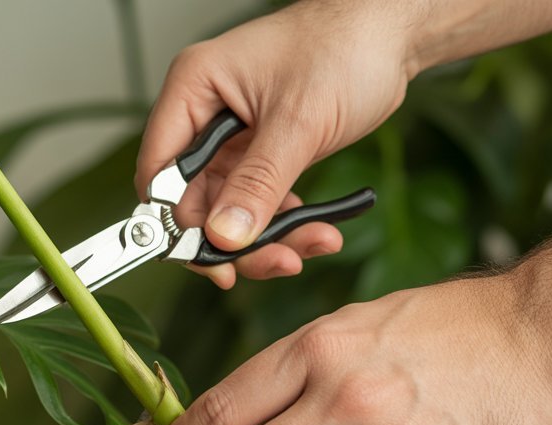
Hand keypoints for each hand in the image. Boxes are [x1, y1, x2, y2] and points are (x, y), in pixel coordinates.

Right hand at [137, 3, 413, 287]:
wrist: (391, 37)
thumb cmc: (345, 46)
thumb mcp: (299, 122)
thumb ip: (258, 183)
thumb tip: (224, 235)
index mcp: (194, 90)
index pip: (160, 171)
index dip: (178, 221)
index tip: (210, 257)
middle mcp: (205, 117)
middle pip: (195, 201)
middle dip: (234, 238)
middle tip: (273, 260)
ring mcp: (232, 139)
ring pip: (228, 211)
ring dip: (267, 238)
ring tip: (310, 244)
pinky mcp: (260, 155)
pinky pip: (258, 203)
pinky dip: (285, 224)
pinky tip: (318, 230)